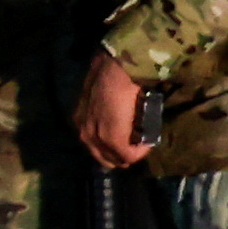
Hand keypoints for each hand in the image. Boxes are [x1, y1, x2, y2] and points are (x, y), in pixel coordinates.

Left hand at [72, 52, 149, 173]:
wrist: (117, 69)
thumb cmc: (110, 75)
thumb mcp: (99, 95)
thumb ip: (102, 110)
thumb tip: (117, 118)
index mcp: (79, 120)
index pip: (94, 146)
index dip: (111, 147)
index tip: (127, 140)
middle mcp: (83, 132)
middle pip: (103, 157)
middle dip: (120, 155)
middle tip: (137, 146)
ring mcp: (96, 137)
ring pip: (116, 159)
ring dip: (131, 153)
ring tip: (144, 142)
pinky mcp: (113, 140)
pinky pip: (129, 155)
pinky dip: (141, 152)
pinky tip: (148, 143)